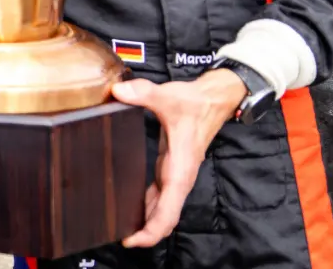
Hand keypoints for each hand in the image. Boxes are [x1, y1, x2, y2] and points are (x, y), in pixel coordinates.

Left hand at [112, 70, 247, 247]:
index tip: (133, 240)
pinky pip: (160, 195)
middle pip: (165, 217)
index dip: (152, 230)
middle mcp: (179, 177)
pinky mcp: (171, 168)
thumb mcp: (169, 97)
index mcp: (180, 169)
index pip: (168, 211)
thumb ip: (144, 93)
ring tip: (121, 228)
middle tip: (120, 238)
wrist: (213, 100)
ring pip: (163, 208)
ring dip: (147, 221)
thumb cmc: (195, 103)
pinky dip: (147, 206)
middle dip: (146, 232)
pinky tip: (131, 208)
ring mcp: (175, 174)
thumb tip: (119, 91)